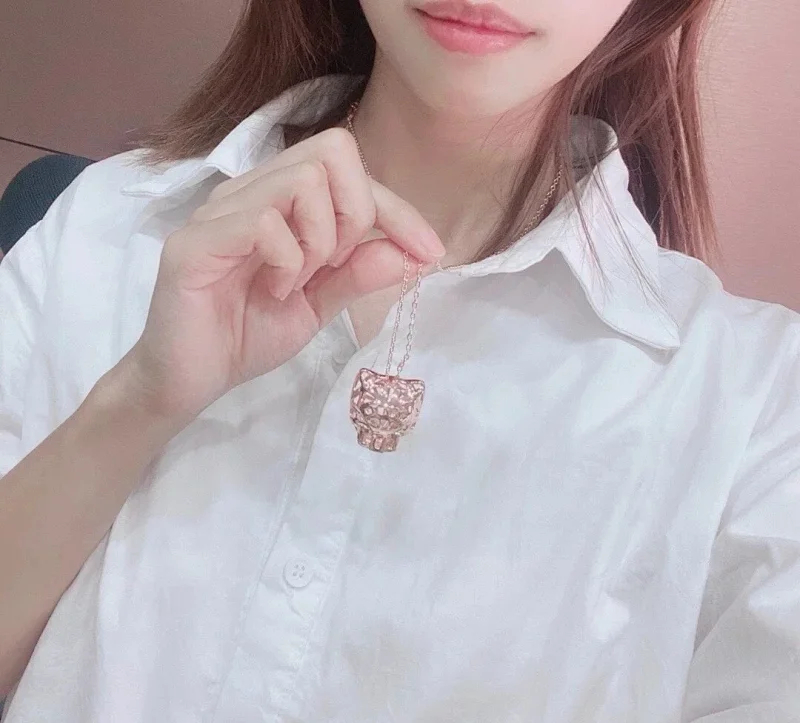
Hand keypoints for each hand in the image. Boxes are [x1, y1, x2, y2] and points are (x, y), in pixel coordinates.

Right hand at [120, 127, 445, 423]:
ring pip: (301, 181)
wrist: (190, 380)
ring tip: (299, 281)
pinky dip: (288, 260)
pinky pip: (263, 222)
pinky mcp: (195, 241)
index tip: (428, 251)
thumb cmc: (248, 336)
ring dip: (320, 239)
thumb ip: (360, 273)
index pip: (349, 168)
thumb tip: (412, 251)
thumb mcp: (320, 304)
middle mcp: (249, 191)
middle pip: (331, 152)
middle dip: (356, 213)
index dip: (396, 208)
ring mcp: (219, 210)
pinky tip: (275, 291)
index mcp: (278, 200)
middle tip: (335, 265)